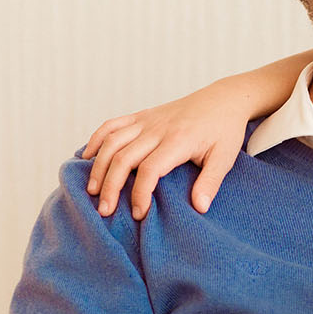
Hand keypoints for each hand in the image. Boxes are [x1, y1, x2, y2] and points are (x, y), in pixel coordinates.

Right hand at [82, 81, 253, 219]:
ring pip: (113, 142)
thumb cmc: (225, 130)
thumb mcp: (225, 157)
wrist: (224, 99)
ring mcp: (147, 120)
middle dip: (111, 186)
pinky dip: (96, 139)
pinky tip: (86, 157)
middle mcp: (158, 129)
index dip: (140, 193)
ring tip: (91, 190)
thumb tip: (199, 208)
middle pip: (124, 158)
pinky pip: (112, 124)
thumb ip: (211, 182)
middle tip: (104, 211)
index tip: (139, 214)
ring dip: (98, 166)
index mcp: (179, 140)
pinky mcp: (142, 115)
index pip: (151, 170)